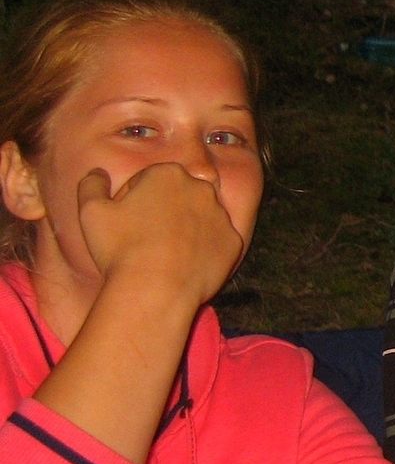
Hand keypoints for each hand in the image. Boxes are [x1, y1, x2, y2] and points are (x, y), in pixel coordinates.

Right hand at [76, 163, 245, 308]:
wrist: (156, 290)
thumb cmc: (120, 248)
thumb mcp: (91, 212)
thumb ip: (91, 184)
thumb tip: (97, 173)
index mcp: (169, 174)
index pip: (148, 181)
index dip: (131, 201)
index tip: (124, 223)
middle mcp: (202, 189)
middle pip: (177, 196)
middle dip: (162, 211)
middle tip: (144, 239)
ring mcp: (222, 217)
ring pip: (199, 219)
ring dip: (185, 230)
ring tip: (164, 255)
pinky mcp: (234, 243)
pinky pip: (216, 243)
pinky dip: (203, 251)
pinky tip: (184, 266)